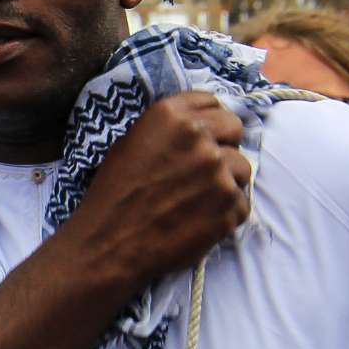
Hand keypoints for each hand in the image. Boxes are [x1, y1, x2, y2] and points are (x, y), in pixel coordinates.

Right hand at [67, 91, 251, 290]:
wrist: (107, 246)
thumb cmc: (112, 197)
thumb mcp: (129, 145)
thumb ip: (168, 130)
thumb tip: (197, 128)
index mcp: (171, 116)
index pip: (211, 102)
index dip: (208, 121)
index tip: (203, 137)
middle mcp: (200, 138)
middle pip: (234, 128)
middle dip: (223, 145)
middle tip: (204, 169)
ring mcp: (219, 172)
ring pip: (241, 169)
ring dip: (226, 182)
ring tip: (198, 201)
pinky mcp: (229, 207)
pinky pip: (241, 204)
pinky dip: (226, 214)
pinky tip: (200, 223)